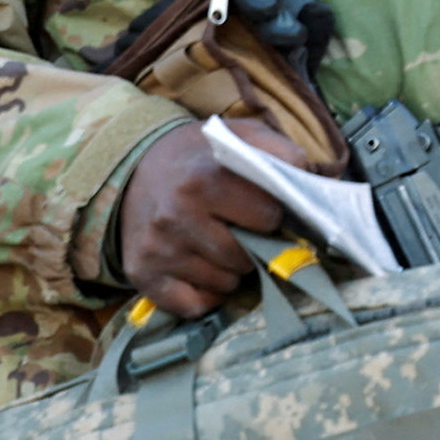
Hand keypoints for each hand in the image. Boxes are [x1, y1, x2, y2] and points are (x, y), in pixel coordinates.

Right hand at [113, 126, 292, 317]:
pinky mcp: (143, 274)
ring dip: (231, 270)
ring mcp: (157, 249)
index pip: (268, 218)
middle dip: (253, 247)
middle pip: (246, 257)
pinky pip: (195, 305)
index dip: (272, 214)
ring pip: (225, 283)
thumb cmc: (197, 157)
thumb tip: (308, 178)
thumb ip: (279, 150)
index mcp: (203, 179)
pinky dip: (206, 293)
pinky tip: (201, 268)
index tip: (263, 208)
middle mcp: (175, 216)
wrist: (132, 167)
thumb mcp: (239, 134)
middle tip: (242, 230)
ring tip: (218, 244)